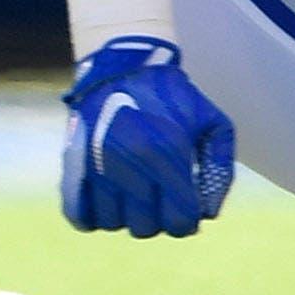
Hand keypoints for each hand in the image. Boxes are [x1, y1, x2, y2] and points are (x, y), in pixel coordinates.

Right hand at [60, 35, 235, 238]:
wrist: (122, 65)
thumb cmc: (172, 96)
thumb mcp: (211, 121)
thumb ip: (219, 168)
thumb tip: (208, 212)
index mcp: (168, 153)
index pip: (179, 221)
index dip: (186, 222)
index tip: (185, 211)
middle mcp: (130, 164)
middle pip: (145, 228)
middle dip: (157, 219)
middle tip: (159, 199)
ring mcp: (98, 167)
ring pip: (114, 223)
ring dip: (126, 215)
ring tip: (133, 194)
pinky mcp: (75, 166)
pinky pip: (79, 213)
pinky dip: (93, 216)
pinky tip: (107, 202)